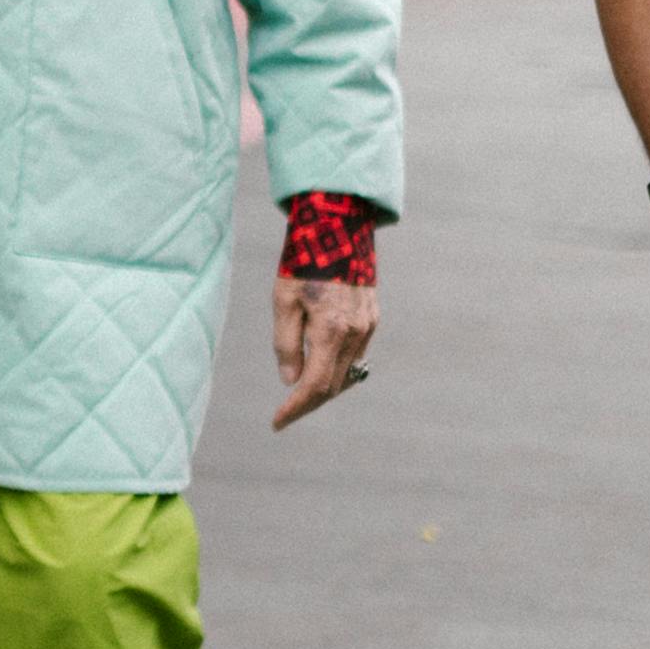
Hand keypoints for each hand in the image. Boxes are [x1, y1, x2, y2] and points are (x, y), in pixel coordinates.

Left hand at [270, 274, 377, 426]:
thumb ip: (286, 344)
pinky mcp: (372, 319)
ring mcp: (368, 327)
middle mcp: (355, 334)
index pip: (314, 387)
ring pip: (347, 375)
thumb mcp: (283, 301)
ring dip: (324, 389)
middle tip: (285, 413)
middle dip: (308, 404)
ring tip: (300, 395)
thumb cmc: (303, 261)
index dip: (295, 409)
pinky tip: (321, 367)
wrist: (338, 226)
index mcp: (331, 331)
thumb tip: (290, 381)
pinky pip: (356, 356)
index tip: (277, 423)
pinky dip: (338, 369)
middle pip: (333, 386)